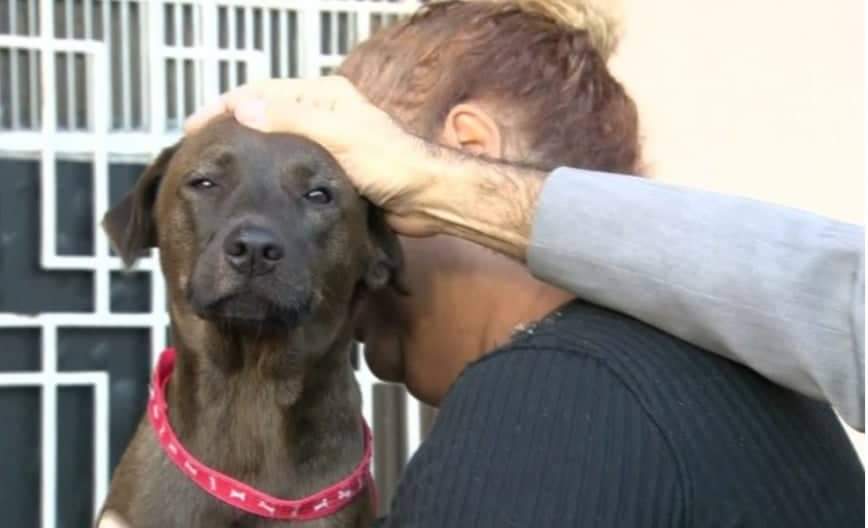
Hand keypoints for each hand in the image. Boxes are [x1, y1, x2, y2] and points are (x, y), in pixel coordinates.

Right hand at [185, 77, 441, 236]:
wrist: (425, 198)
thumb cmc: (391, 163)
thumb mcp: (337, 136)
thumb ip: (291, 121)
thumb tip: (243, 109)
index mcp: (324, 96)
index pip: (262, 92)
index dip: (225, 107)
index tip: (194, 127)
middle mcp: (323, 113)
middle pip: (265, 114)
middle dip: (232, 127)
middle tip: (200, 148)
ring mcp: (327, 141)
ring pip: (276, 142)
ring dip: (249, 150)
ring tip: (218, 167)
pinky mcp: (332, 168)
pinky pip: (290, 165)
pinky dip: (268, 171)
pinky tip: (254, 185)